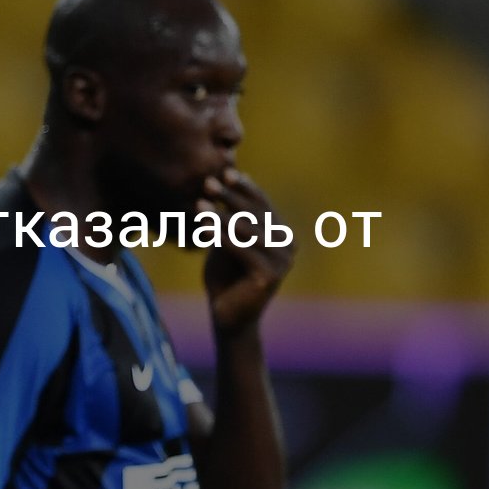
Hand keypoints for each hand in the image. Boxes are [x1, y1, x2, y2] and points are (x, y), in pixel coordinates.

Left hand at [198, 168, 294, 332]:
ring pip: (246, 230)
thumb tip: (224, 179)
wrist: (227, 317)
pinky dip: (221, 236)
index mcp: (281, 232)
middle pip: (255, 214)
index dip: (243, 187)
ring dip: (221, 215)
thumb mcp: (226, 241)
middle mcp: (288, 244)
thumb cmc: (224, 277)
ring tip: (199, 203)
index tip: (224, 171)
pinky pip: (242, 250)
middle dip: (230, 197)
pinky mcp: (270, 276)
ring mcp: (282, 261)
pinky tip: (203, 226)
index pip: (261, 204)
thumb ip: (229, 217)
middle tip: (208, 183)